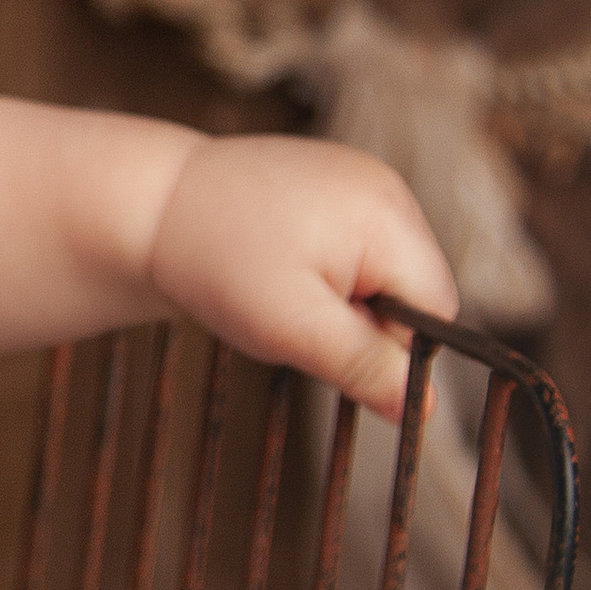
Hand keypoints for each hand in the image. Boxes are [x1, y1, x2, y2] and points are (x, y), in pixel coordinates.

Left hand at [147, 135, 456, 415]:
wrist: (153, 207)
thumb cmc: (216, 263)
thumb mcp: (293, 329)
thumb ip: (364, 367)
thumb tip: (423, 411)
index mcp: (386, 215)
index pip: (437, 309)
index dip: (390, 344)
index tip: (328, 342)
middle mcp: (386, 186)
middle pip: (417, 288)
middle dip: (369, 319)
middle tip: (299, 315)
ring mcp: (362, 178)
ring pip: (388, 272)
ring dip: (349, 297)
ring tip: (283, 284)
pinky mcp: (338, 182)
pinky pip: (362, 248)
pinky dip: (331, 271)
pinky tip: (283, 264)